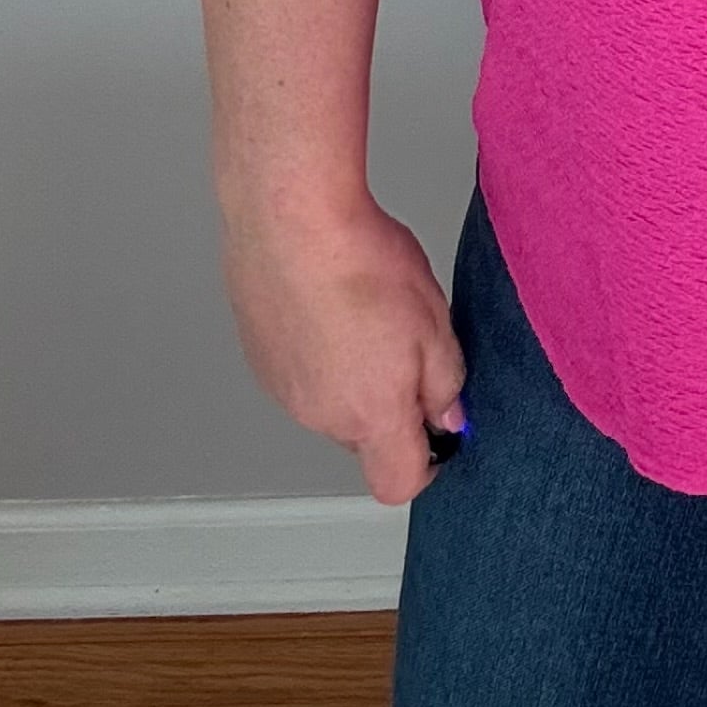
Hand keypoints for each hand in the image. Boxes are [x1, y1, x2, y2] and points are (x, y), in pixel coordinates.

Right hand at [218, 192, 468, 505]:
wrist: (292, 222)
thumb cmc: (363, 266)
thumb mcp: (435, 324)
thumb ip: (445, 384)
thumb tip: (446, 416)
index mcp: (370, 415)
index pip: (397, 483)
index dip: (424, 462)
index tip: (438, 428)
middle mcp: (319, 415)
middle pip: (364, 437)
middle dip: (390, 403)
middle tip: (407, 341)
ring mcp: (283, 388)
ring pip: (331, 401)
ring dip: (353, 373)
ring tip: (366, 309)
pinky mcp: (260, 356)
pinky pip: (301, 371)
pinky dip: (320, 350)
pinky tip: (331, 302)